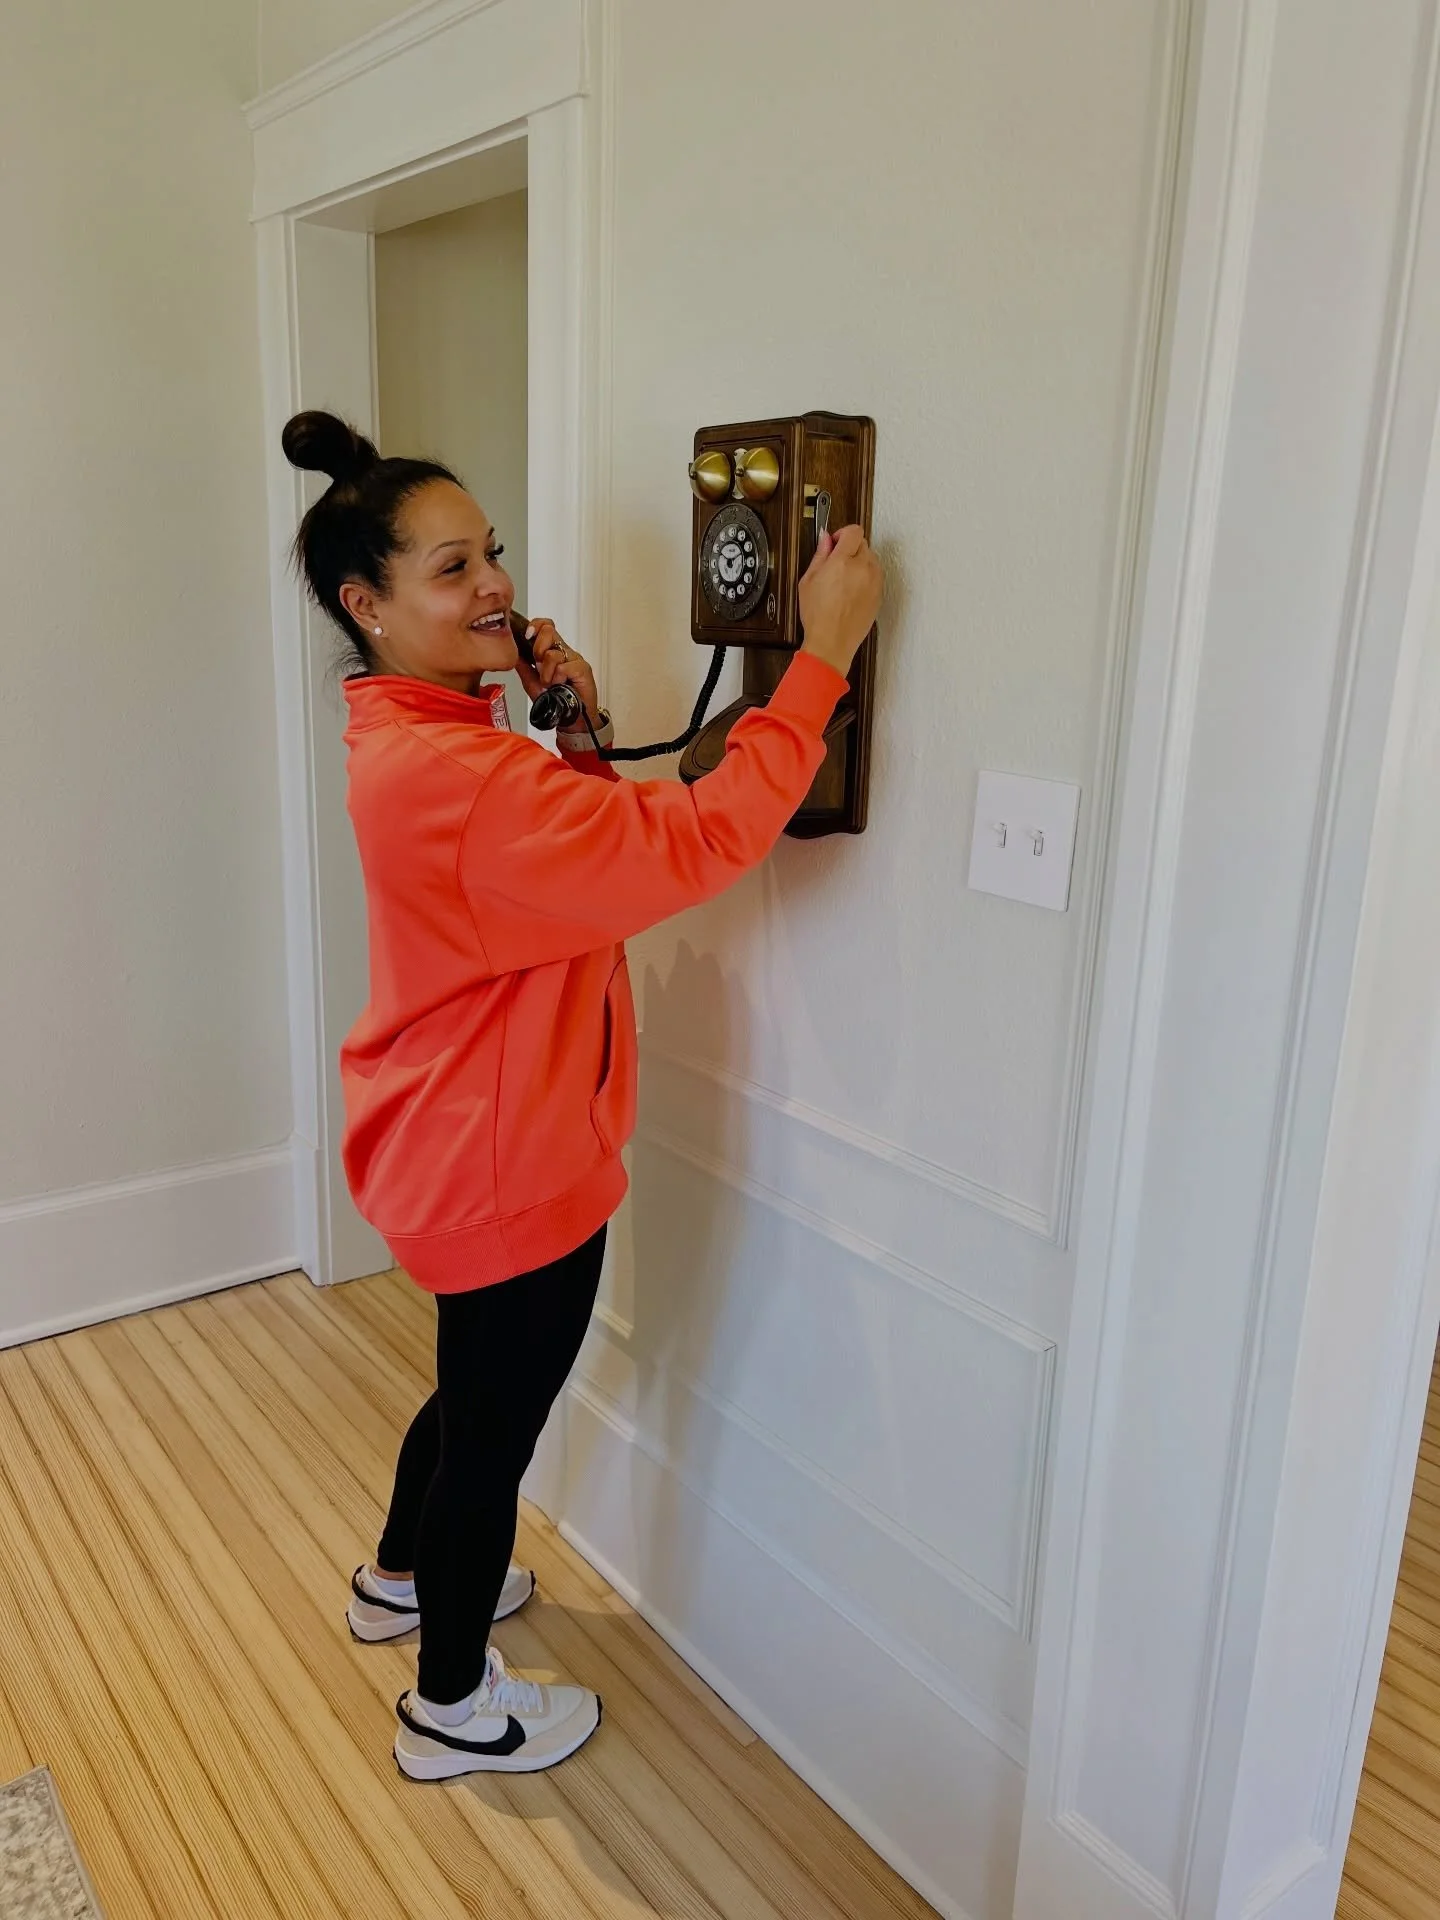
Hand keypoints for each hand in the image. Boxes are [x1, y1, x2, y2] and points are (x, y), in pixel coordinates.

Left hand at [515, 619, 600, 723]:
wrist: (570, 719)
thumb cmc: (555, 701)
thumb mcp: (531, 682)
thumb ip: (523, 666)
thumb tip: (512, 652)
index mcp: (552, 650)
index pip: (544, 625)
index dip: (534, 626)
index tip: (527, 636)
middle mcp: (563, 651)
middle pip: (549, 630)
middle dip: (538, 648)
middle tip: (539, 666)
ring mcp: (574, 659)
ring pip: (553, 653)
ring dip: (546, 672)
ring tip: (550, 683)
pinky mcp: (583, 669)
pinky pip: (564, 667)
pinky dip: (558, 678)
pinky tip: (560, 685)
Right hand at [798, 526, 882, 678]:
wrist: (832, 642)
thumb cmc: (819, 616)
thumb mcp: (808, 581)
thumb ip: (820, 555)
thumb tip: (824, 539)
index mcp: (842, 562)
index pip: (853, 531)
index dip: (842, 534)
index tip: (835, 542)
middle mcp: (862, 569)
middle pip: (863, 543)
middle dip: (850, 548)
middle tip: (837, 562)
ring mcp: (874, 581)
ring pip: (872, 558)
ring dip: (860, 562)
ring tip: (844, 579)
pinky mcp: (879, 593)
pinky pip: (876, 575)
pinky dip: (866, 576)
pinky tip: (852, 590)